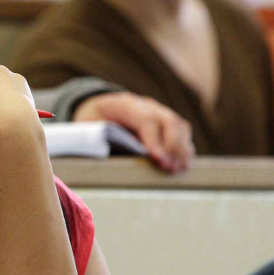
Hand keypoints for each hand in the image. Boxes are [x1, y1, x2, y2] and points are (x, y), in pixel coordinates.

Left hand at [74, 92, 194, 172]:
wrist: (99, 109)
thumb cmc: (92, 124)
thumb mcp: (88, 130)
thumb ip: (99, 140)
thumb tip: (111, 158)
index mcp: (124, 104)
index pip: (146, 119)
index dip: (154, 140)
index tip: (158, 160)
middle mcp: (146, 105)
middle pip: (169, 120)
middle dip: (172, 146)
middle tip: (168, 168)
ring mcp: (158, 111)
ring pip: (179, 125)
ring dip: (181, 149)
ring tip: (176, 170)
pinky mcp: (166, 122)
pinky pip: (182, 132)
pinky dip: (185, 148)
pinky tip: (183, 165)